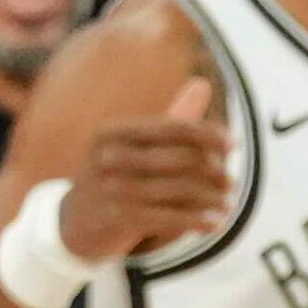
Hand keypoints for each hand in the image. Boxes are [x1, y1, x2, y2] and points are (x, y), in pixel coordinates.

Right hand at [61, 77, 235, 263]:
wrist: (73, 222)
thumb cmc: (115, 177)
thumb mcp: (135, 146)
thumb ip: (172, 120)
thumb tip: (202, 84)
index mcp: (113, 132)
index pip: (173, 127)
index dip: (208, 134)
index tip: (233, 145)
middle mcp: (108, 156)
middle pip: (181, 160)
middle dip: (214, 172)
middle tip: (232, 183)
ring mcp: (110, 188)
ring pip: (180, 191)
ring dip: (212, 200)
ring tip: (228, 205)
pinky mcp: (116, 218)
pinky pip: (168, 218)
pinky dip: (196, 220)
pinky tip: (215, 224)